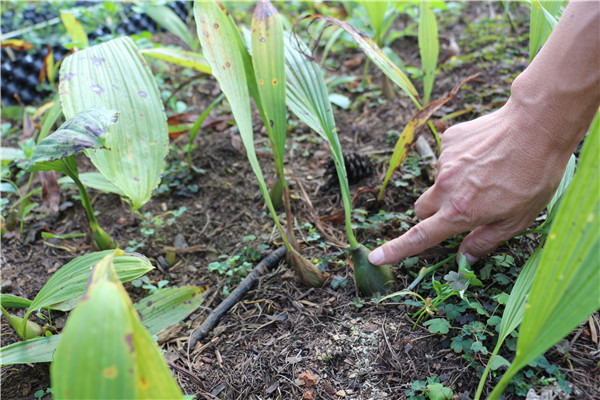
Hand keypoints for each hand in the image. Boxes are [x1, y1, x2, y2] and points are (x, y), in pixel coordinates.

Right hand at [368, 97, 572, 265]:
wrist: (537, 124)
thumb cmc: (534, 176)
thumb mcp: (518, 220)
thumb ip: (485, 241)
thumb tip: (464, 260)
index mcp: (460, 212)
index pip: (419, 237)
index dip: (395, 250)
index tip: (375, 257)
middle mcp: (445, 187)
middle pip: (422, 210)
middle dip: (434, 215)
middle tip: (462, 211)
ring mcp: (444, 162)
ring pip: (437, 184)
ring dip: (451, 187)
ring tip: (486, 175)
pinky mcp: (449, 141)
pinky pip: (446, 159)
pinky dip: (459, 163)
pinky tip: (485, 156)